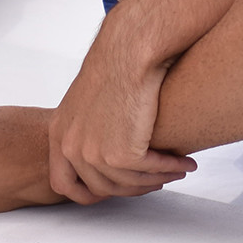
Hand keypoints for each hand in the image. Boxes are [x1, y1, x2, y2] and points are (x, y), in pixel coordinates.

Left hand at [48, 7, 195, 203]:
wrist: (130, 50)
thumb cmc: (115, 63)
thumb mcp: (86, 100)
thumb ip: (87, 128)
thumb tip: (103, 152)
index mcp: (59, 134)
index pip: (62, 183)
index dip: (87, 193)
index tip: (110, 190)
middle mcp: (71, 147)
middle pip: (101, 189)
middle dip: (132, 188)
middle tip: (154, 179)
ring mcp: (94, 153)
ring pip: (129, 184)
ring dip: (157, 179)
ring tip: (176, 169)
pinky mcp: (121, 154)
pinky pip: (150, 172)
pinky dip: (170, 168)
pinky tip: (183, 163)